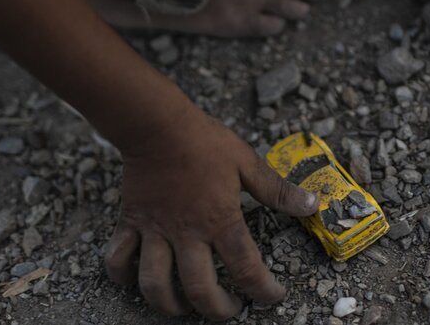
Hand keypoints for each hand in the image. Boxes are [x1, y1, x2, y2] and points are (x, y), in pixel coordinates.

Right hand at [103, 104, 318, 319]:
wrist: (157, 124)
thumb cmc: (204, 141)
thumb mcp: (247, 162)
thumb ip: (277, 190)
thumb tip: (312, 204)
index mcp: (220, 220)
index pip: (246, 268)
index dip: (263, 290)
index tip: (272, 296)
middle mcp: (187, 233)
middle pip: (200, 289)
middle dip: (218, 310)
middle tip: (231, 309)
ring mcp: (155, 231)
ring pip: (155, 284)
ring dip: (170, 304)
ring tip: (185, 306)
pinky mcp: (131, 223)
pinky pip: (117, 259)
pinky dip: (122, 275)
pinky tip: (135, 278)